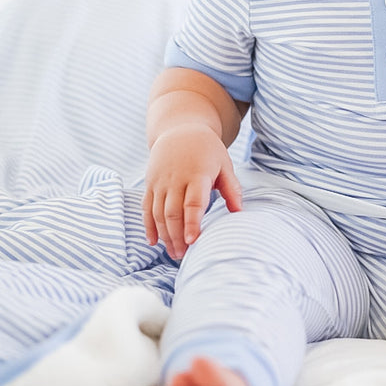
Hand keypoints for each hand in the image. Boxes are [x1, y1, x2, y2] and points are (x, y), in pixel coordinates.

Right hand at [143, 124, 241, 259]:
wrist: (180, 128)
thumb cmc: (207, 150)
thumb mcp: (224, 164)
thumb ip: (231, 188)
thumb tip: (239, 212)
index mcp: (197, 174)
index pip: (193, 202)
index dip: (192, 223)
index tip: (193, 241)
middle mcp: (175, 179)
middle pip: (173, 213)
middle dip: (177, 237)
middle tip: (184, 256)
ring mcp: (160, 181)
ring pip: (157, 213)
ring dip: (164, 235)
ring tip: (174, 253)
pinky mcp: (150, 183)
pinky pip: (146, 208)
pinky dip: (148, 226)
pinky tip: (154, 242)